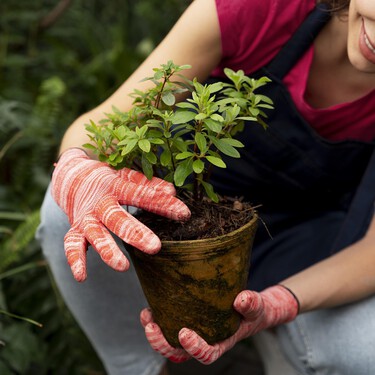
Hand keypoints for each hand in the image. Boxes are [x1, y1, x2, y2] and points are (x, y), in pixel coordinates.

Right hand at [51, 148, 190, 281]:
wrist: (72, 177)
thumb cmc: (109, 180)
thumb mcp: (127, 177)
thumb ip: (148, 185)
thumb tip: (172, 191)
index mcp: (115, 186)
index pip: (141, 195)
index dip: (163, 204)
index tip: (184, 214)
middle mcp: (100, 203)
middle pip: (117, 218)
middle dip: (135, 233)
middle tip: (155, 247)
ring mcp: (86, 217)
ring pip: (95, 234)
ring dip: (107, 250)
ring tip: (123, 266)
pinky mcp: (75, 229)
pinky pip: (72, 245)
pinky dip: (75, 260)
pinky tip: (82, 277)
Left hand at [140, 285, 298, 363]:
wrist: (246, 307)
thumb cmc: (251, 311)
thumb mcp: (257, 307)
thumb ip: (252, 304)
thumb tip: (241, 299)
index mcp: (221, 344)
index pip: (206, 354)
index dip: (194, 348)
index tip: (184, 333)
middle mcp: (203, 342)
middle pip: (180, 354)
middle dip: (162, 344)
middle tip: (151, 328)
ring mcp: (193, 334)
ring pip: (169, 344)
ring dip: (154, 334)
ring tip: (146, 317)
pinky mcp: (185, 321)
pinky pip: (168, 327)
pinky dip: (157, 320)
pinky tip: (150, 309)